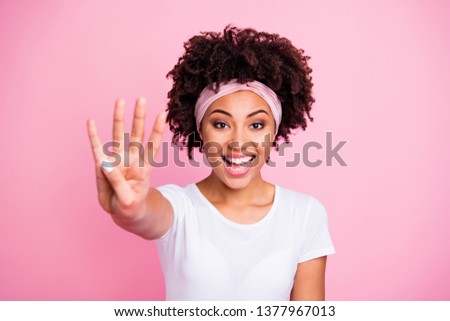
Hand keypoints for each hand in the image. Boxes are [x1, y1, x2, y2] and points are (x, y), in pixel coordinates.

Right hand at [86, 97, 167, 220]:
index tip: (162, 114)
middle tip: (141, 98)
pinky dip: (94, 136)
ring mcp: (117, 161)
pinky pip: (97, 148)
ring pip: (118, 136)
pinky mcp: (103, 166)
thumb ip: (117, 183)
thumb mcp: (127, 200)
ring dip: (119, 119)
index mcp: (142, 168)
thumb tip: (106, 164)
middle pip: (136, 134)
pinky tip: (91, 122)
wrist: (123, 213)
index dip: (157, 130)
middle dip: (138, 117)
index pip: (152, 146)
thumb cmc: (131, 206)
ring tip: (120, 101)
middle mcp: (131, 160)